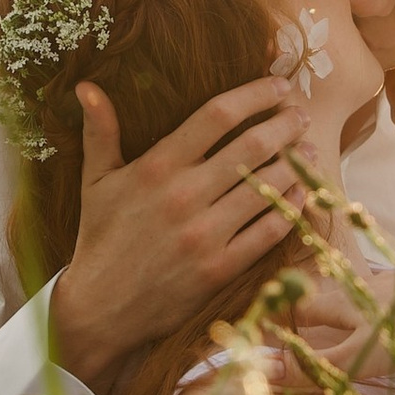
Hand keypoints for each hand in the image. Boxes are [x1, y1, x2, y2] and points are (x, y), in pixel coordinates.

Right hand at [51, 77, 308, 393]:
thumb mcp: (95, 181)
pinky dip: (289, 209)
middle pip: (251, 147)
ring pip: (265, 187)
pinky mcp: (219, 269)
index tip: (277, 85)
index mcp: (156, 167)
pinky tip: (301, 194)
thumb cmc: (100, 238)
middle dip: (284, 125)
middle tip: (301, 114)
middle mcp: (184, 196)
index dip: (253, 95)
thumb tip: (86, 86)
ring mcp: (204, 235)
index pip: (216, 116)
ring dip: (294, 165)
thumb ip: (99, 131)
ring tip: (308, 150)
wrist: (100, 308)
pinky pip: (267, 232)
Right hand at [278, 257, 394, 387]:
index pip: (303, 308)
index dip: (283, 317)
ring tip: (346, 313)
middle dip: (315, 309)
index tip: (267, 324)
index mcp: (342, 302)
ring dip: (349, 303)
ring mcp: (393, 284)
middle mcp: (362, 287)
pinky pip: (391, 293)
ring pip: (361, 293)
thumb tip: (263, 372)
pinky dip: (382, 301)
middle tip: (304, 319)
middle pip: (332, 298)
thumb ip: (311, 367)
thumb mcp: (354, 358)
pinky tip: (392, 306)